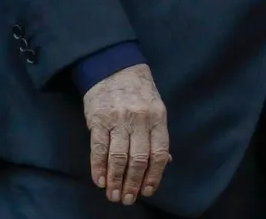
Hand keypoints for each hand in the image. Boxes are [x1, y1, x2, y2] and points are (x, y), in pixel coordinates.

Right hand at [85, 63, 169, 204]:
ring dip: (115, 180)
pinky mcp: (98, 120)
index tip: (149, 191)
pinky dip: (99, 168)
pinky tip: (100, 181)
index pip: (159, 152)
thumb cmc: (138, 90)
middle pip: (139, 158)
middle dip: (133, 183)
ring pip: (118, 157)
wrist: (114, 66)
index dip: (155, 175)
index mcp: (158, 117)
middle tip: (128, 199)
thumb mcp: (156, 108)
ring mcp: (118, 120)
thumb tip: (167, 161)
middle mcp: (140, 120)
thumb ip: (158, 135)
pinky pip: (99, 148)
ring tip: (113, 195)